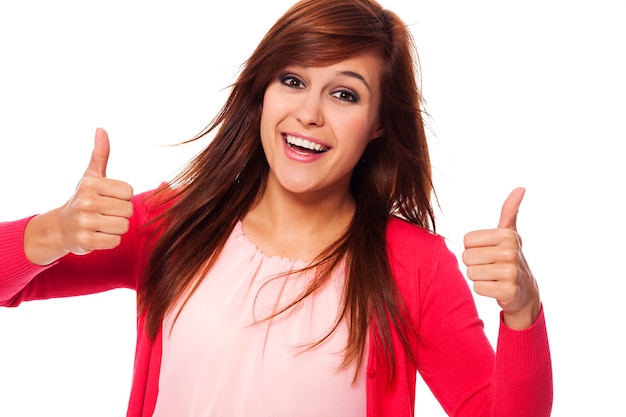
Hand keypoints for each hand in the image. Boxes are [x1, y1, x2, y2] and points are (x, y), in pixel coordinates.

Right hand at [24, 128, 133, 264]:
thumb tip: (101, 129)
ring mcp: (84, 222)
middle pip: (128, 210)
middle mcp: (86, 201)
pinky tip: (98, 234)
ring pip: (123, 226)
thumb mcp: (90, 176)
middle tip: (105, 212)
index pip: (128, 192)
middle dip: (120, 213)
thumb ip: (100, 154)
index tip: (109, 198)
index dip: (122, 197)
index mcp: (90, 184)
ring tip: (102, 223)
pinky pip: (115, 241)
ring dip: (116, 227)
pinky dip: (110, 240)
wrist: (60, 228)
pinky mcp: (86, 241)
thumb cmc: (83, 199)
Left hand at [462, 188, 540, 329]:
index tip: (488, 250)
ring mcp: (511, 272)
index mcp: (507, 234)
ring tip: (493, 276)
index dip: (473, 247)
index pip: (467, 240)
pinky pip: (477, 287)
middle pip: (467, 257)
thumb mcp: (509, 233)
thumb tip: (521, 188)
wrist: (524, 289)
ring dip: (478, 276)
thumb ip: (509, 211)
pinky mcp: (508, 291)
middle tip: (490, 265)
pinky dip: (483, 289)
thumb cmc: (509, 257)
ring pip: (471, 272)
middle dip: (475, 263)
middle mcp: (511, 251)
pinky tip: (496, 287)